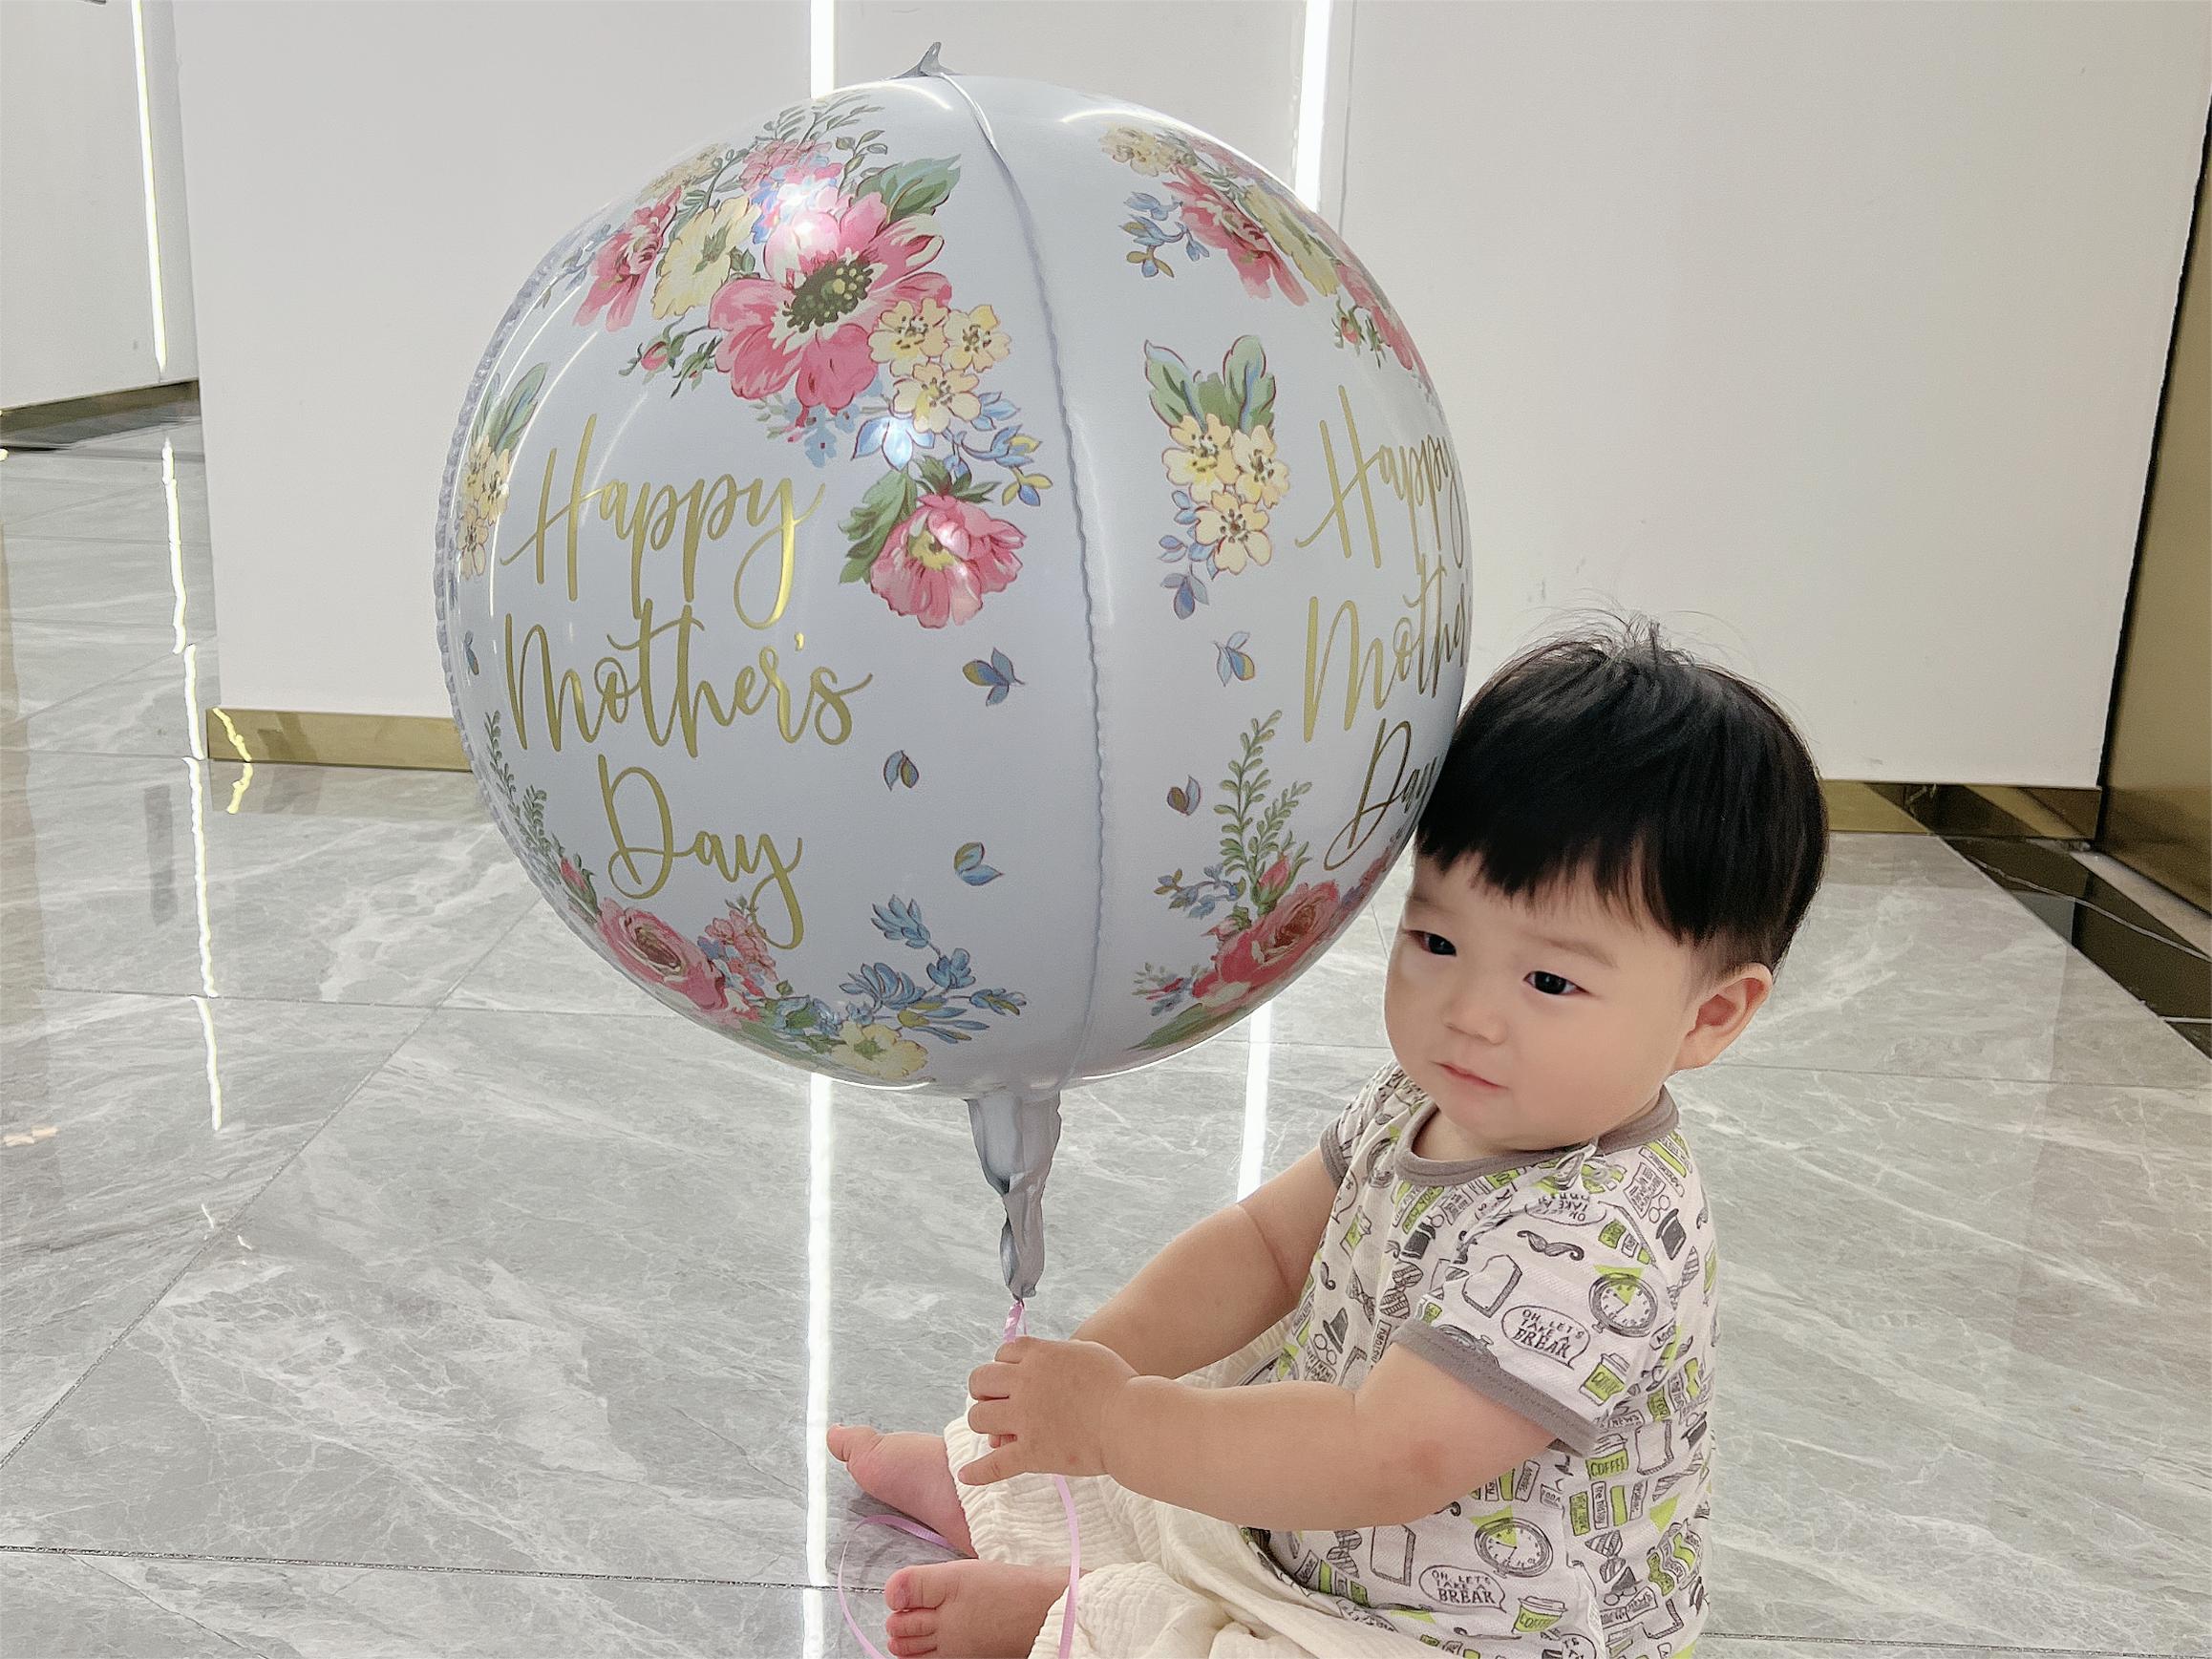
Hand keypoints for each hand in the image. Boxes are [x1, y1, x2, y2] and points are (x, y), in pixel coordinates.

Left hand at [959, 1337, 1135, 1485]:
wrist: (1131, 1421)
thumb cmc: (1119, 1384)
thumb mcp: (1087, 1352)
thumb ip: (1057, 1354)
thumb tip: (1039, 1363)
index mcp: (1040, 1356)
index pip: (1002, 1353)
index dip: (1002, 1365)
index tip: (1009, 1377)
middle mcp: (1025, 1383)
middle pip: (980, 1380)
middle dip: (983, 1390)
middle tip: (994, 1403)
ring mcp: (1025, 1419)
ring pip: (979, 1418)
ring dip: (983, 1423)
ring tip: (995, 1431)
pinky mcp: (1031, 1452)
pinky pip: (994, 1465)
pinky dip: (977, 1472)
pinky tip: (965, 1476)